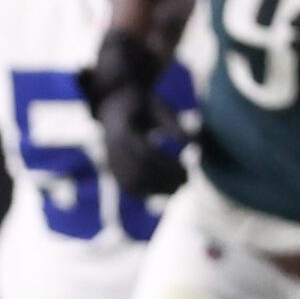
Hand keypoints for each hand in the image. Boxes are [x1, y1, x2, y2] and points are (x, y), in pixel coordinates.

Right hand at [82, 31, 187, 199]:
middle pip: (139, 172)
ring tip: (180, 186)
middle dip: (163, 179)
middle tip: (187, 179)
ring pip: (133, 184)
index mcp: (121, 131)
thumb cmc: (143, 106)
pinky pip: (130, 188)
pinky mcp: (114, 172)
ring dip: (157, 189)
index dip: (166, 165)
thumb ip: (172, 122)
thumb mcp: (159, 106)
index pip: (144, 155)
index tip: (187, 168)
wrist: (114, 108)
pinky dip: (150, 192)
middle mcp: (111, 150)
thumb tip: (189, 141)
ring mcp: (110, 162)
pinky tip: (168, 191)